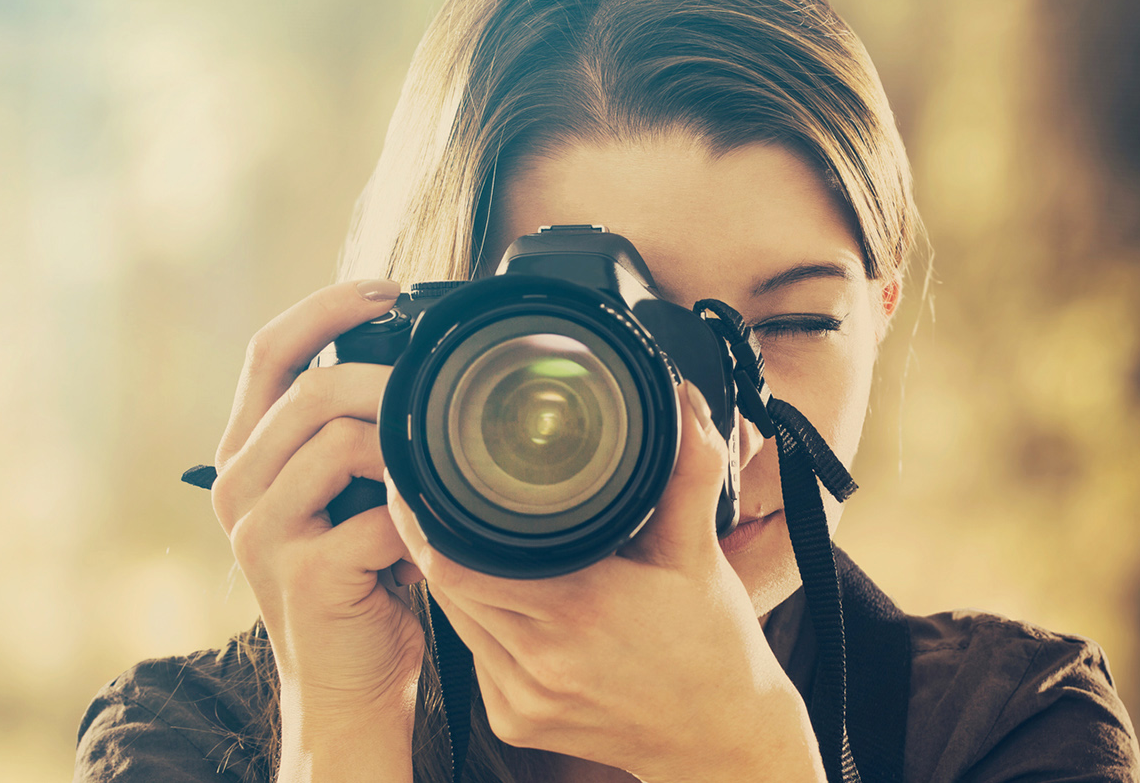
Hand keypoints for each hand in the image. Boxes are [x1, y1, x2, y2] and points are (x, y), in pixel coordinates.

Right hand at [209, 279, 423, 781]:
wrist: (348, 690)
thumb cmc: (359, 585)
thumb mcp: (342, 495)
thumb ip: (353, 435)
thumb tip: (412, 361)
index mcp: (245, 455)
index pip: (267, 350)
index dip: (326, 307)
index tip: (388, 290)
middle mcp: (238, 488)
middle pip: (310, 391)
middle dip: (385, 378)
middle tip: (438, 390)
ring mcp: (263, 535)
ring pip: (338, 442)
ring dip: (404, 446)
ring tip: (438, 467)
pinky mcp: (304, 578)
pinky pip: (374, 516)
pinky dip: (418, 514)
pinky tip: (434, 527)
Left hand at [387, 381, 824, 781]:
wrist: (722, 738)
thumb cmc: (712, 647)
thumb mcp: (698, 553)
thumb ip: (687, 472)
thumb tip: (683, 402)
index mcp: (579, 610)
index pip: (459, 562)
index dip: (427, 522)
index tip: (418, 482)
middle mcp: (542, 661)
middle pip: (447, 587)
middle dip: (436, 543)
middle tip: (429, 499)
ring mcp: (524, 700)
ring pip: (456, 622)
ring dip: (456, 583)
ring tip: (461, 542)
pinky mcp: (515, 724)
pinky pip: (475, 658)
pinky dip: (478, 624)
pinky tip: (501, 600)